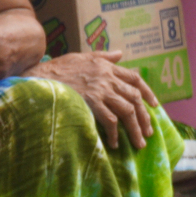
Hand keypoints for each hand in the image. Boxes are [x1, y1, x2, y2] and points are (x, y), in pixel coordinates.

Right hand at [30, 51, 157, 148]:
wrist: (40, 77)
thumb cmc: (59, 68)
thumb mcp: (83, 56)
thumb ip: (104, 56)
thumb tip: (120, 54)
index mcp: (107, 66)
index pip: (135, 78)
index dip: (147, 92)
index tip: (154, 106)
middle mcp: (107, 78)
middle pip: (134, 98)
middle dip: (144, 117)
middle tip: (148, 132)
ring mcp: (100, 91)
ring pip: (127, 111)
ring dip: (135, 129)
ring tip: (138, 143)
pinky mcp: (91, 103)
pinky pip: (110, 121)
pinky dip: (115, 134)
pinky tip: (114, 143)